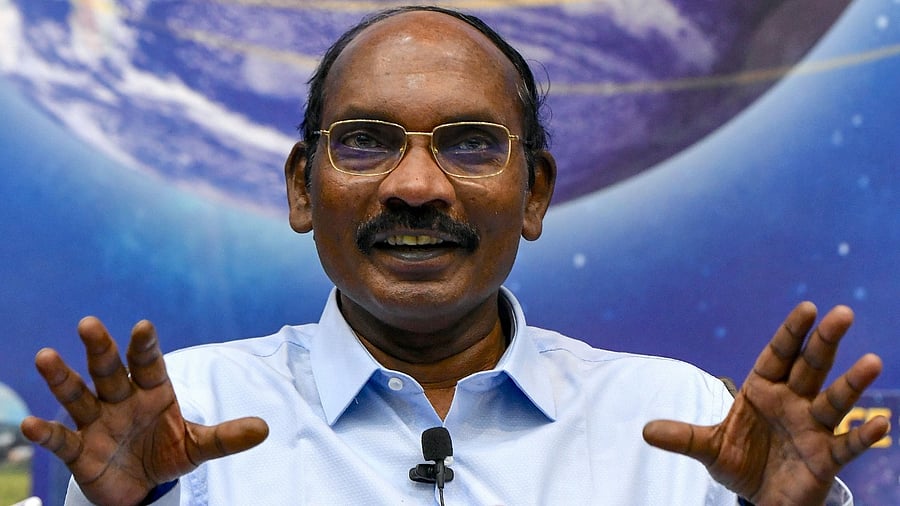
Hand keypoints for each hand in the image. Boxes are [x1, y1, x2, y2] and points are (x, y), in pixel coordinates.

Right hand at [20, 317, 268, 505]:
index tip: (144, 326)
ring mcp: (96, 422)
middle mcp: (121, 400)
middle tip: (89, 324)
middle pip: (109, 371)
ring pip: (77, 395)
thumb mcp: (197, 446)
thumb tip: (265, 428)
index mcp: (153, 391)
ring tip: (45, 357)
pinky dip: (46, 434)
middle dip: (101, 349)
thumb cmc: (167, 453)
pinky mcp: (78, 450)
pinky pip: (60, 439)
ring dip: (62, 378)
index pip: (149, 363)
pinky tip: (29, 426)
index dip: (146, 346)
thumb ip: (226, 437)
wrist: (140, 487)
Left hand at [643, 302, 889, 505]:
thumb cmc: (739, 462)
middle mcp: (792, 402)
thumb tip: (645, 431)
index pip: (778, 355)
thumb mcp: (708, 448)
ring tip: (872, 362)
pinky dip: (864, 436)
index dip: (792, 332)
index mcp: (763, 390)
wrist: (758, 498)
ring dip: (852, 383)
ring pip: (834, 401)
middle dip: (825, 342)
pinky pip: (847, 445)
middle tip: (843, 313)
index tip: (808, 307)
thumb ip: (682, 437)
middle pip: (810, 367)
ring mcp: (811, 429)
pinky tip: (881, 424)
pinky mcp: (825, 458)